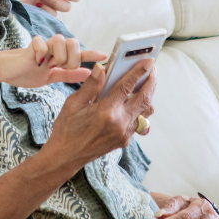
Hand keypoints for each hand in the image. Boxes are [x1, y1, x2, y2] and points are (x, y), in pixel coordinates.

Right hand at [0, 35, 107, 86]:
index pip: (78, 53)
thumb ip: (68, 74)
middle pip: (73, 42)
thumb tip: (88, 73)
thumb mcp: (50, 77)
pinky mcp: (30, 47)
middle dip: (73, 57)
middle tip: (63, 67)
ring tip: (49, 64)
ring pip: (60, 41)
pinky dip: (41, 53)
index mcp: (58, 57)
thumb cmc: (26, 72)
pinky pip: (41, 43)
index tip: (105, 56)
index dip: (91, 54)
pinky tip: (36, 61)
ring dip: (59, 56)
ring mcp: (42, 46)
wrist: (4, 71)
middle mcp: (52, 49)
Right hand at [40, 59, 156, 171]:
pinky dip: (140, 109)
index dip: (139, 72)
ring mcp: (124, 134)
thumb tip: (102, 68)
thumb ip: (91, 85)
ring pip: (145, 112)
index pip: (127, 87)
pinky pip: (138, 122)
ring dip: (148, 96)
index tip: (148, 61)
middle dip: (151, 82)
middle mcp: (119, 124)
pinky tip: (134, 101)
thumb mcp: (73, 103)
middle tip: (153, 70)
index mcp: (106, 112)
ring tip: (146, 84)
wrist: (66, 157)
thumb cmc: (67, 129)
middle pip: (144, 99)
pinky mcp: (124, 140)